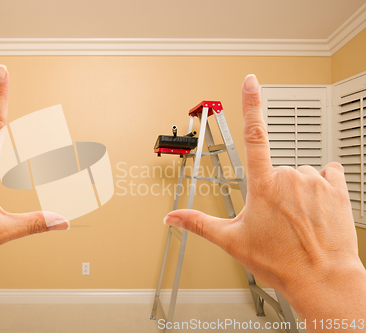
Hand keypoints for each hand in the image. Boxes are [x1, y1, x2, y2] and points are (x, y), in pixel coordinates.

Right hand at [164, 75, 365, 327]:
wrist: (322, 278)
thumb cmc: (280, 262)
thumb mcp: (232, 241)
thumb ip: (198, 223)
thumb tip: (171, 218)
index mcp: (262, 186)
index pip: (253, 135)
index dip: (251, 104)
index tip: (251, 81)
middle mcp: (289, 177)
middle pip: (275, 168)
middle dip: (273, 188)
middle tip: (276, 219)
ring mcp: (315, 181)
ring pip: (299, 174)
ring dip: (296, 190)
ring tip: (297, 219)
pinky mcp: (337, 187)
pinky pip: (327, 173)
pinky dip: (321, 185)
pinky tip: (317, 207)